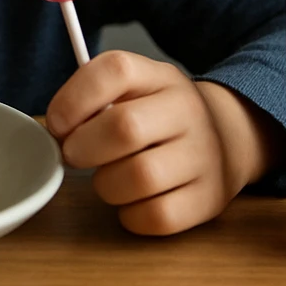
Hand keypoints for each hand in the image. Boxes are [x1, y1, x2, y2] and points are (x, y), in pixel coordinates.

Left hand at [44, 50, 279, 235]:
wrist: (228, 137)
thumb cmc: (157, 115)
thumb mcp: (133, 88)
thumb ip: (93, 97)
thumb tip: (57, 130)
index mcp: (159, 77)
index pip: (115, 69)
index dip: (74, 98)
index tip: (57, 123)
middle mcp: (187, 111)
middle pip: (124, 127)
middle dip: (83, 148)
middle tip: (75, 156)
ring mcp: (203, 156)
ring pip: (140, 177)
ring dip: (107, 185)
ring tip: (108, 179)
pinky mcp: (208, 199)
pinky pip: (157, 215)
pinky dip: (131, 215)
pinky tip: (131, 202)